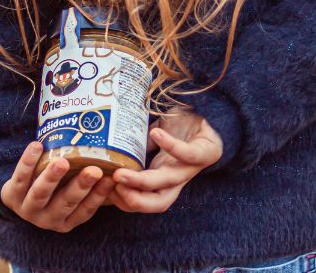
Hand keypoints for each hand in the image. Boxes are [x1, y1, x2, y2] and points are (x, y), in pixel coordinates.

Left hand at [0, 142, 114, 231]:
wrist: (19, 196)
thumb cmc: (56, 190)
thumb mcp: (73, 194)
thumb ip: (94, 185)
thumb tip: (126, 165)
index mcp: (67, 221)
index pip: (86, 210)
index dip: (98, 195)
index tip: (112, 179)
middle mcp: (48, 219)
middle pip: (65, 203)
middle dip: (80, 186)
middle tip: (93, 170)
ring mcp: (28, 209)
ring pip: (41, 194)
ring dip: (52, 177)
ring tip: (63, 161)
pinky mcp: (11, 195)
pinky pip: (19, 178)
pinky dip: (27, 162)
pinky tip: (37, 146)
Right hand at [107, 109, 222, 213]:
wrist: (211, 113)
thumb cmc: (181, 126)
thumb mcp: (154, 138)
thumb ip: (137, 145)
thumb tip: (112, 147)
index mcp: (164, 176)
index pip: (146, 201)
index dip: (126, 202)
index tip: (105, 191)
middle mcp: (178, 176)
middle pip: (159, 203)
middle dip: (134, 201)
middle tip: (113, 189)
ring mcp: (192, 166)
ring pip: (169, 182)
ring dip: (142, 182)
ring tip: (121, 174)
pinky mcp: (204, 151)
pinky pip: (187, 154)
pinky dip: (170, 145)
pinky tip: (156, 134)